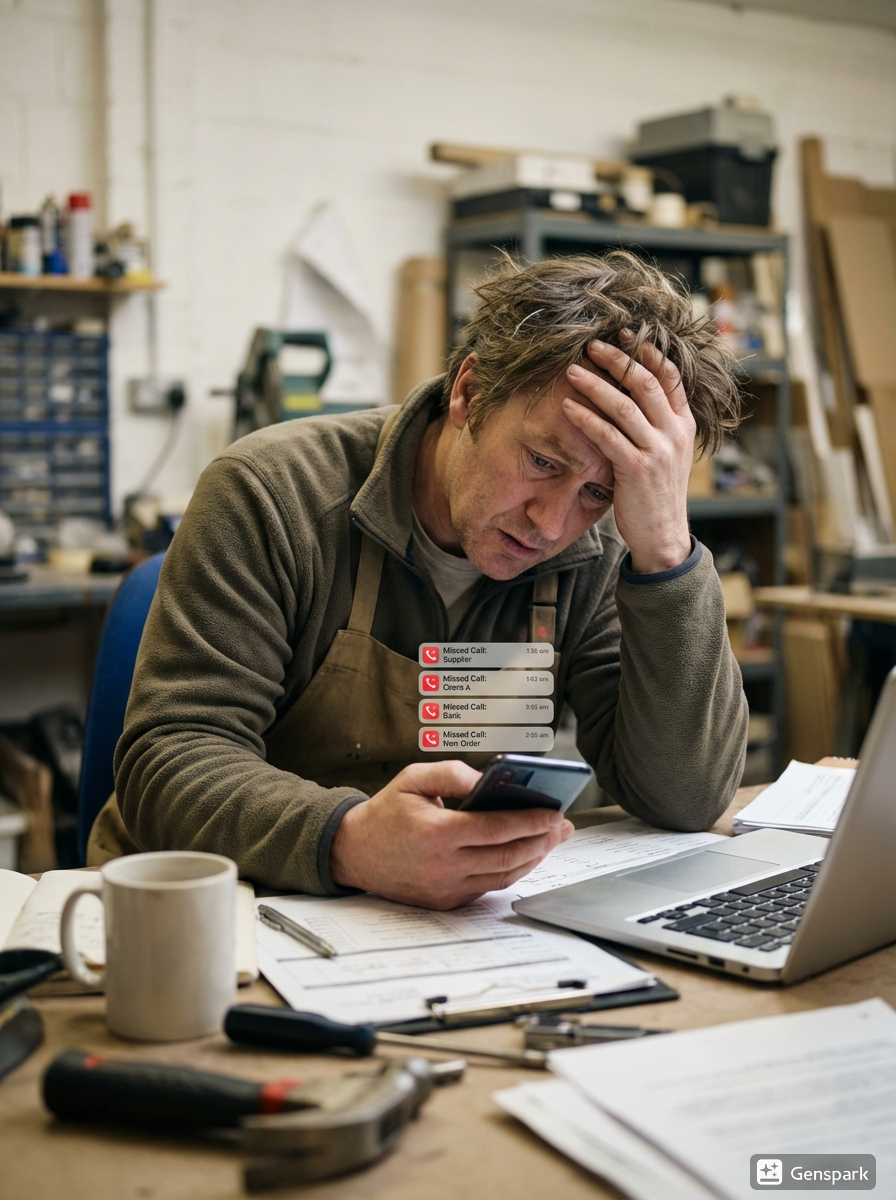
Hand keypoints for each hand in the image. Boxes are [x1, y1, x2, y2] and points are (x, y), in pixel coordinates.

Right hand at [329, 761, 573, 908]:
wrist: (353, 853)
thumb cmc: (386, 813)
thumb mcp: (413, 778)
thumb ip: (452, 774)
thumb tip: (489, 780)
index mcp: (437, 834)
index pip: (496, 829)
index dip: (530, 821)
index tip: (554, 812)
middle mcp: (444, 866)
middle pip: (508, 856)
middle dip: (542, 840)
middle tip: (563, 826)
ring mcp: (446, 889)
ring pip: (504, 875)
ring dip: (533, 857)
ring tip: (551, 839)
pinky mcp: (446, 901)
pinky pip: (489, 886)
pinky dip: (512, 871)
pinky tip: (525, 854)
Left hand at [563, 336, 694, 573]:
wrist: (663, 534)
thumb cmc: (657, 493)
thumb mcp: (668, 454)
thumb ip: (658, 425)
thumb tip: (634, 395)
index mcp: (684, 425)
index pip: (669, 377)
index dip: (647, 353)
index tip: (626, 335)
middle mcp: (674, 433)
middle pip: (645, 382)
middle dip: (617, 359)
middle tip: (592, 343)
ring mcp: (657, 450)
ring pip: (624, 405)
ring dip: (595, 383)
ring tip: (572, 370)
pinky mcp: (636, 468)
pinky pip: (607, 435)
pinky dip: (585, 417)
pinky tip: (567, 407)